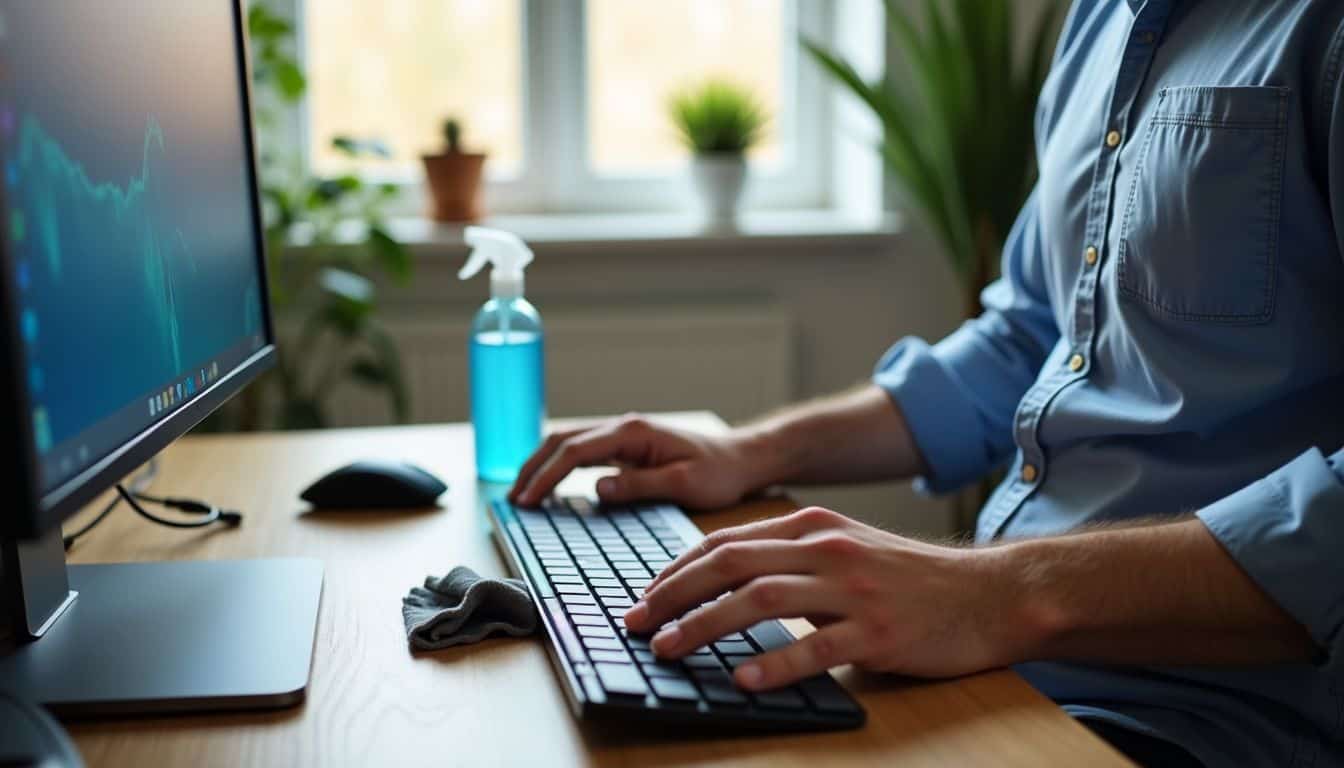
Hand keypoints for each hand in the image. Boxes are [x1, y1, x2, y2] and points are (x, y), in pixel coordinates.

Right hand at [508, 414, 772, 509]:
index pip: (576, 451)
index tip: (527, 501)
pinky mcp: (626, 448)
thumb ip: (639, 485)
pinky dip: (558, 465)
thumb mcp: (683, 483)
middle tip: (512, 499)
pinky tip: (547, 484)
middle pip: (562, 440)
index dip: (547, 476)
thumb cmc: (719, 472)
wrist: (741, 459)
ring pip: (568, 442)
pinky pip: (582, 452)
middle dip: (533, 468)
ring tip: (520, 493)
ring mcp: (623, 436)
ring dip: (541, 464)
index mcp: (633, 432)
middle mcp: (623, 428)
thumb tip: (596, 488)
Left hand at [623, 507, 1024, 691]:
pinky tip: (745, 680)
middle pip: (730, 564)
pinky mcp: (878, 631)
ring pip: (760, 599)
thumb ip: (791, 557)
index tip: (643, 598)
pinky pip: (816, 646)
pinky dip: (775, 663)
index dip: (675, 571)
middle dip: (673, 595)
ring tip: (669, 648)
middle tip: (635, 624)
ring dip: (705, 625)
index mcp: (811, 527)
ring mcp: (852, 589)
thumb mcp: (845, 549)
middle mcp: (825, 549)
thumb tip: (725, 580)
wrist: (988, 592)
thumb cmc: (910, 578)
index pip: (724, 543)